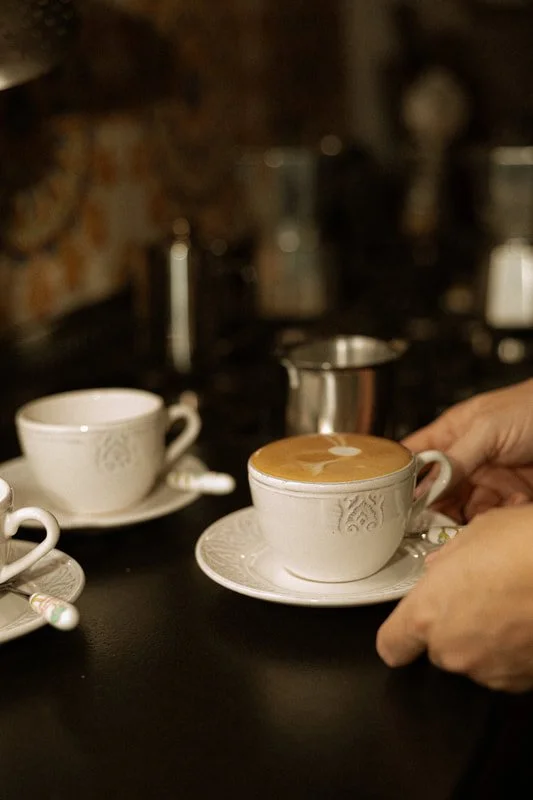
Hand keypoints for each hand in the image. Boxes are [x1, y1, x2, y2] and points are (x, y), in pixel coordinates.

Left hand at [376, 505, 532, 691]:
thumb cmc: (523, 544)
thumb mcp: (475, 535)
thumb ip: (447, 560)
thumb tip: (440, 568)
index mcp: (427, 614)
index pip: (391, 645)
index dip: (400, 636)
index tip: (411, 626)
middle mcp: (452, 650)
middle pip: (438, 650)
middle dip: (453, 628)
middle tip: (479, 597)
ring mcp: (490, 671)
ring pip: (475, 659)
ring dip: (486, 641)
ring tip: (511, 606)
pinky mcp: (523, 682)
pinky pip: (507, 668)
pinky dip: (514, 652)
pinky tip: (527, 621)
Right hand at [403, 379, 532, 520]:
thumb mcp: (487, 428)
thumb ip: (455, 458)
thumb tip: (423, 486)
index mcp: (452, 434)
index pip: (414, 458)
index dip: (400, 479)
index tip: (393, 501)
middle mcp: (467, 458)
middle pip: (436, 491)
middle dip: (433, 509)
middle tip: (431, 523)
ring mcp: (489, 478)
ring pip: (464, 509)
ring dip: (465, 518)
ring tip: (470, 521)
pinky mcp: (511, 496)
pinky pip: (493, 516)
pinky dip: (496, 520)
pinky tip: (506, 510)